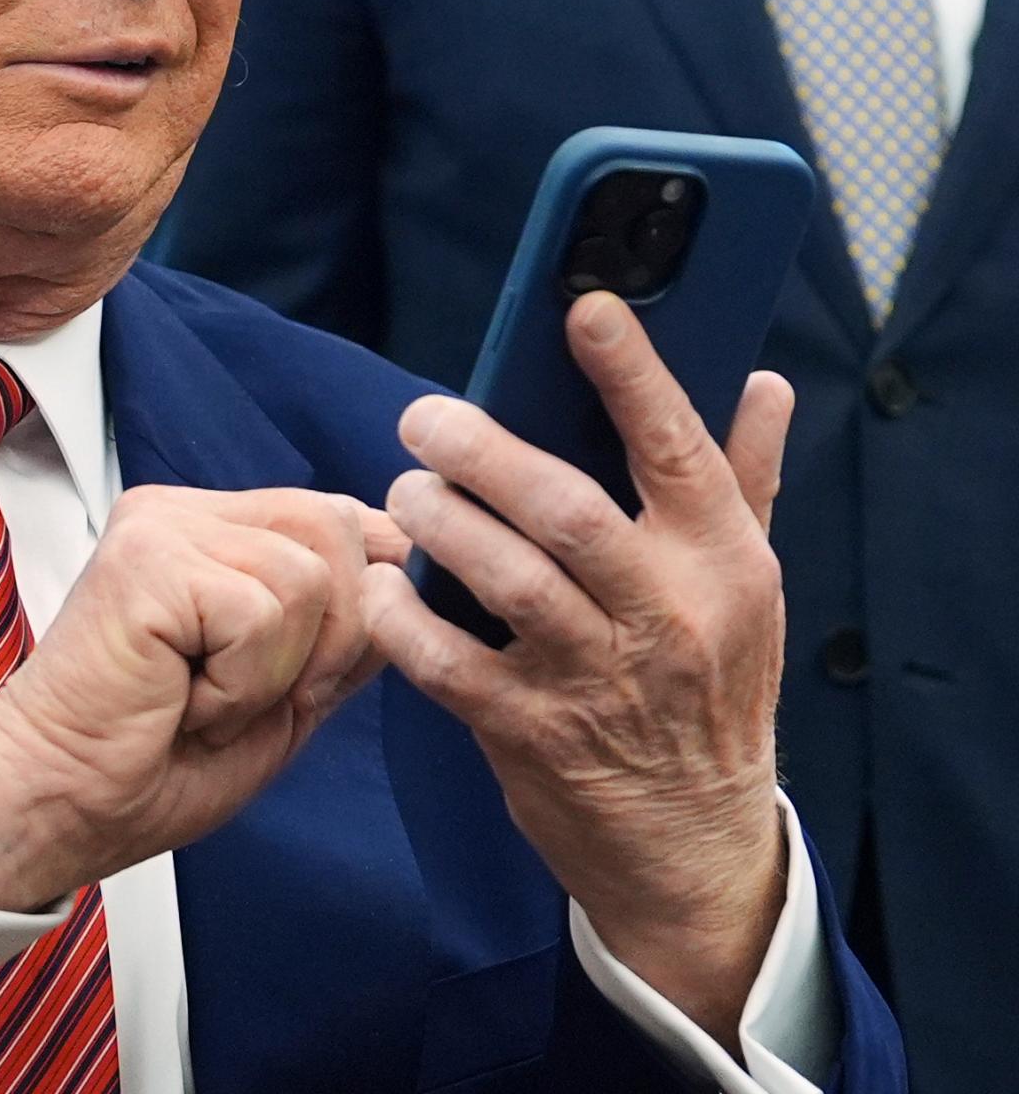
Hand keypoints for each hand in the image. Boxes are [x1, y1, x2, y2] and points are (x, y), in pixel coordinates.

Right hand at [0, 487, 405, 914]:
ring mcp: (162, 526)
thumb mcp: (284, 691)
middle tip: (246, 696)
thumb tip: (408, 571)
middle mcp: (185, 512)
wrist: (61, 804)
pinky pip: (263, 612)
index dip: (361, 601)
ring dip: (275, 670)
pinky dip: (240, 684)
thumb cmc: (153, 762)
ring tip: (203, 698)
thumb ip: (342, 628)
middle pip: (341, 529)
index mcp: (213, 529)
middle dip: (328, 639)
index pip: (342, 517)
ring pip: (310, 574)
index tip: (303, 676)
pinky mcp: (148, 559)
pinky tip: (182, 700)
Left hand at [363, 292, 791, 1052]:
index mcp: (722, 563)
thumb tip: (763, 383)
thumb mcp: (748, 587)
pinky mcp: (529, 733)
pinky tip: (387, 586)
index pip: (678, 448)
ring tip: (407, 489)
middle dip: (482, 450)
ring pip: (504, 577)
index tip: (583, 306)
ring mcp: (594, 678)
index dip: (631, 373)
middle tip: (424, 417)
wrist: (693, 844)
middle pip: (566, 509)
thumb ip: (744, 479)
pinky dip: (404, 619)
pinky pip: (447, 664)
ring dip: (439, 520)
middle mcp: (663, 615)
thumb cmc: (713, 689)